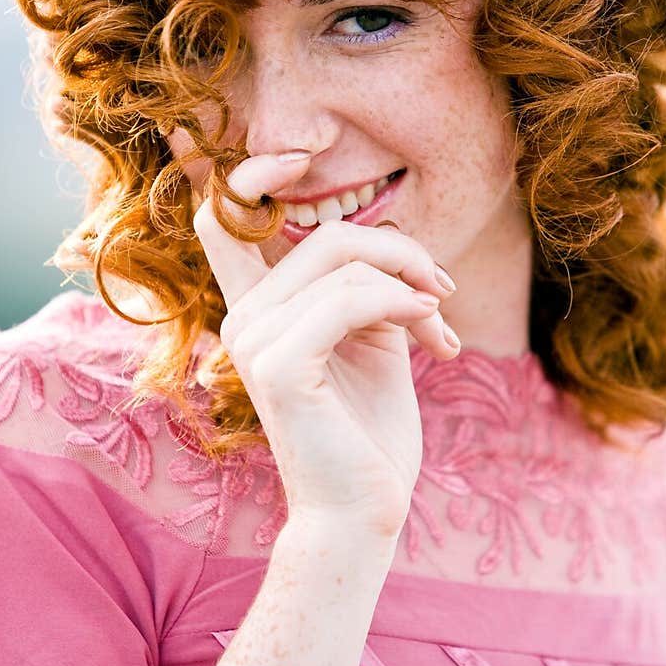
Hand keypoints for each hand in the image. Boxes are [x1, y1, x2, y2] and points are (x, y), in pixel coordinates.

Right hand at [192, 151, 457, 539]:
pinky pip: (352, 298)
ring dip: (411, 282)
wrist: (365, 512)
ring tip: (443, 325)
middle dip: (397, 249)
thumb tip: (396, 248)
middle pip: (320, 233)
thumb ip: (366, 290)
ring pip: (342, 260)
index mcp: (257, 310)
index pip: (221, 218)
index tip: (300, 152)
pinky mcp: (279, 365)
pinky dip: (404, 305)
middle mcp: (242, 319)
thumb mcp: (373, 343)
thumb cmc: (371, 434)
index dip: (251, 171)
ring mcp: (252, 340)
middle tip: (442, 290)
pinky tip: (435, 337)